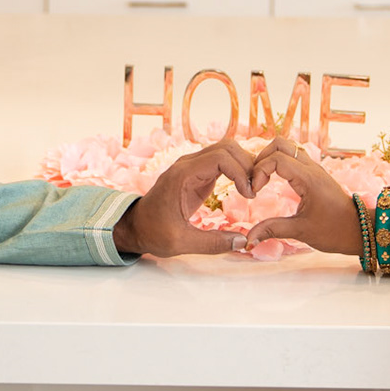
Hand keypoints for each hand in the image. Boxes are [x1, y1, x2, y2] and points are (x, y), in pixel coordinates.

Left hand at [113, 137, 255, 255]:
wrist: (135, 226)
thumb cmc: (153, 232)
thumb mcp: (180, 243)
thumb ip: (212, 244)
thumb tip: (244, 242)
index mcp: (182, 175)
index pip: (220, 157)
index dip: (240, 171)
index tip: (249, 194)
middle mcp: (187, 164)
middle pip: (226, 147)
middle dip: (246, 164)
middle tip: (254, 190)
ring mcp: (193, 166)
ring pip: (226, 150)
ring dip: (243, 165)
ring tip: (250, 190)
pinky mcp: (198, 174)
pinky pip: (222, 162)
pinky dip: (237, 170)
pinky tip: (243, 189)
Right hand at [244, 136, 358, 255]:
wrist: (359, 231)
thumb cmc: (334, 231)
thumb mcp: (301, 231)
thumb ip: (272, 230)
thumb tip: (249, 239)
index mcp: (309, 179)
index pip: (277, 159)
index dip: (260, 171)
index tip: (255, 191)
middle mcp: (312, 168)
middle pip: (281, 144)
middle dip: (262, 158)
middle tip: (255, 180)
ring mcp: (314, 169)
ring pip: (288, 147)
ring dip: (270, 157)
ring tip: (262, 179)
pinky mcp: (315, 174)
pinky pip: (294, 156)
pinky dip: (279, 162)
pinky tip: (273, 180)